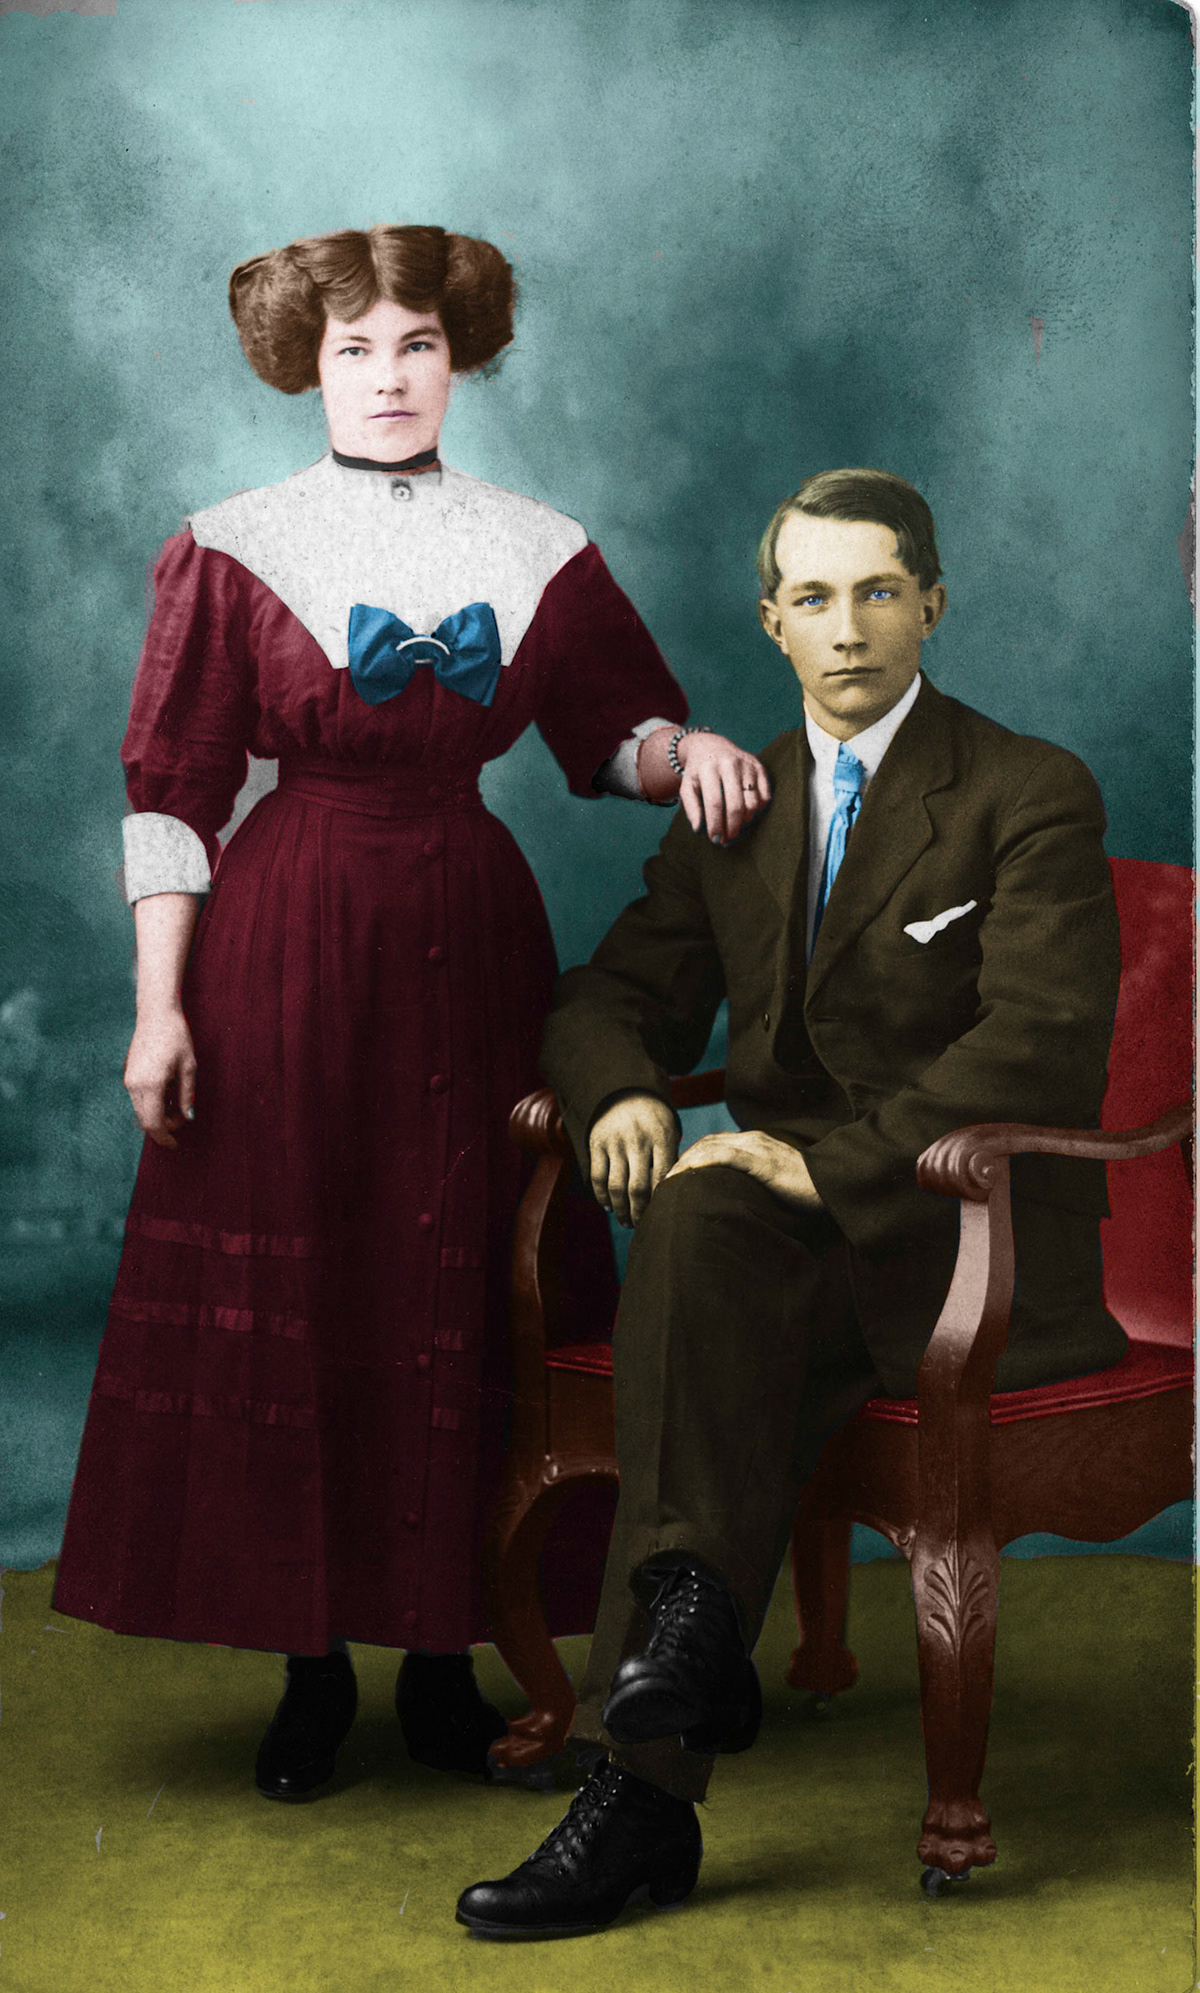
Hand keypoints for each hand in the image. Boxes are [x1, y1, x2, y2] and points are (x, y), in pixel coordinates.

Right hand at [124, 1007, 196, 1149]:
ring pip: (141, 1110)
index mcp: (150, 1085)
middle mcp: (134, 1085)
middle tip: (182, 1120)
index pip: (153, 1123)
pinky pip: (138, 1098)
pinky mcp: (128, 1074)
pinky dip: (151, 1103)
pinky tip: (167, 1093)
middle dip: (163, 1127)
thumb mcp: (189, 1067)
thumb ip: (187, 1094)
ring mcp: (128, 1079)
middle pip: (145, 1120)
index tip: (175, 1145)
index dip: (164, 1137)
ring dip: (158, 1114)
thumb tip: (187, 1117)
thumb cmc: (176, 1037)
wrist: (156, 1014)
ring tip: (176, 1104)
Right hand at [589, 1092, 678, 1226]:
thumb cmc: (655, 1120)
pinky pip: (597, 1177)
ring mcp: (616, 1142)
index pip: (662, 1179)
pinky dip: (601, 1196)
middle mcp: (638, 1140)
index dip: (660, 1203)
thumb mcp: (670, 1132)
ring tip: (625, 1222)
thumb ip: (672, 1159)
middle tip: (641, 1225)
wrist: (627, 1091)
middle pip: (638, 1188)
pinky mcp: (597, 1143)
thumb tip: (675, 1195)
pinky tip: (608, 1206)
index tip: (660, 1216)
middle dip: (639, 1213)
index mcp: (662, 1138)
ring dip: (620, 1210)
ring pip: (616, 1186)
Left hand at [665, 1130, 822, 1208]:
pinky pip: (725, 1156)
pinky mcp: (762, 1161)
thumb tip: (737, 1202)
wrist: (834, 1185)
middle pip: (705, 1144)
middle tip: (662, 1181)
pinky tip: (687, 1173)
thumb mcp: (776, 1183)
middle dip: (681, 1160)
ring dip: (684, 1162)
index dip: (691, 1158)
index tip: (673, 1177)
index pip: (713, 1145)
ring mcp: (757, 1148)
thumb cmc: (809, 1190)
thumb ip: (756, 1184)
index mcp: (755, 1144)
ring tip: (666, 1181)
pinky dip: (702, 1163)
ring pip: (710, 1148)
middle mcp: (752, 1140)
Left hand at [676, 732, 770, 844]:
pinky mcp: (759, 766)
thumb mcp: (687, 786)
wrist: (710, 745)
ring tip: (735, 825)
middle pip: (736, 805)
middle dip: (732, 827)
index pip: (714, 802)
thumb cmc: (698, 771)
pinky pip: (765, 796)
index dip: (715, 824)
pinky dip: (757, 809)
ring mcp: (747, 764)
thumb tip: (699, 829)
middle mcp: (730, 764)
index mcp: (709, 768)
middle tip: (727, 839)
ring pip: (753, 802)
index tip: (714, 839)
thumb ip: (691, 807)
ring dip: (745, 820)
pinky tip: (746, 812)